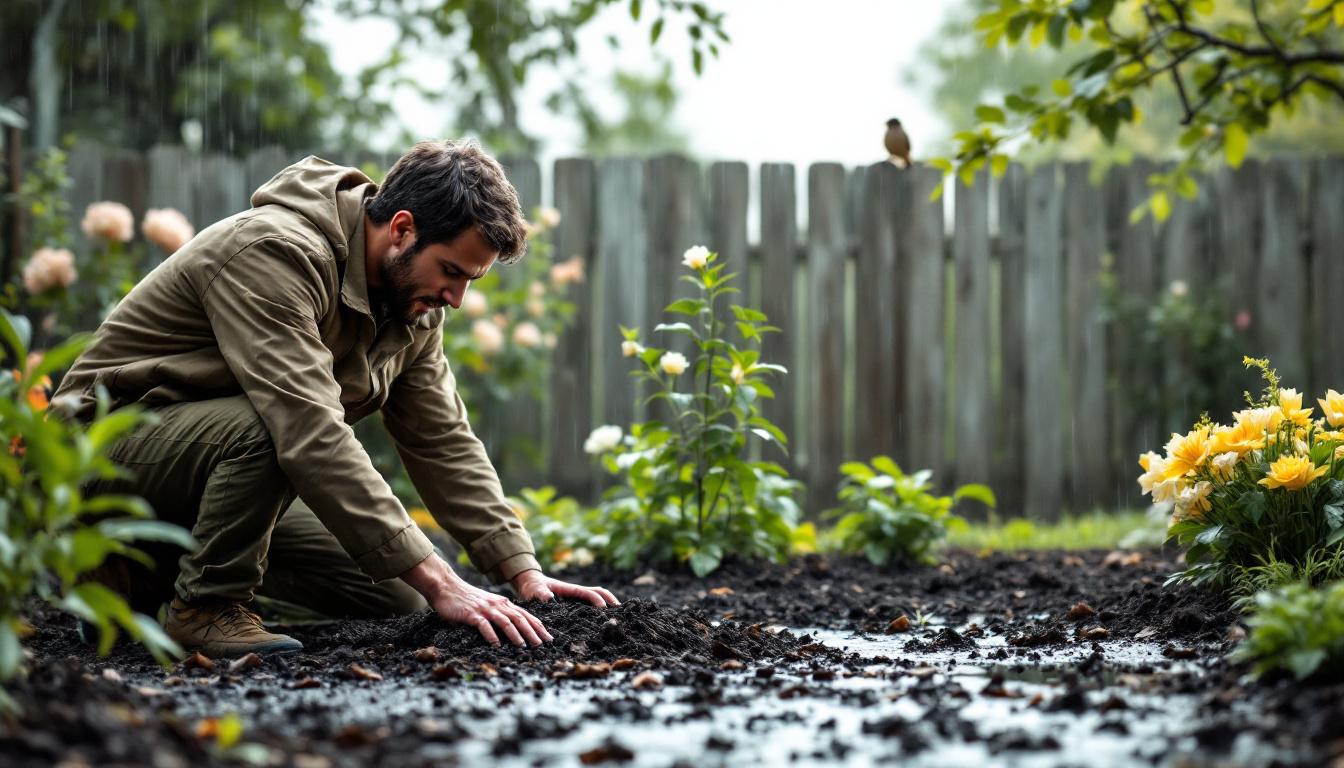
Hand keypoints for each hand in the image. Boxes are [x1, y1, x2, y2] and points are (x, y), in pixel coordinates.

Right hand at [401, 554, 551, 646]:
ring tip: (524, 647)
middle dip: (533, 633)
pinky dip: (492, 636)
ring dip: (516, 635)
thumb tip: (511, 632)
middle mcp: (497, 605)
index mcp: (503, 603)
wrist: (446, 587)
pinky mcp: (471, 614)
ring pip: (505, 621)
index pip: (526, 615)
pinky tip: (497, 646)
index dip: (538, 627)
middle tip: (542, 645)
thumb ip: (498, 615)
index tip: (548, 638)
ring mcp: (485, 609)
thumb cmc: (466, 600)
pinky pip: (484, 625)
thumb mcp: (487, 605)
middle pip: (520, 619)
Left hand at [510, 570, 619, 607]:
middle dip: (611, 600)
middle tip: (622, 613)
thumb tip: (549, 599)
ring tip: (618, 617)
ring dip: (608, 604)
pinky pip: (591, 604)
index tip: (604, 611)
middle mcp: (577, 592)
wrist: (530, 583)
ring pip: (598, 597)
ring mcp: (577, 597)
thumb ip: (541, 593)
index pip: (589, 593)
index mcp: (570, 589)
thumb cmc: (532, 587)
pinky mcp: (575, 602)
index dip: (598, 600)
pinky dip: (600, 609)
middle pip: (600, 592)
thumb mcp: (534, 590)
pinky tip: (603, 621)